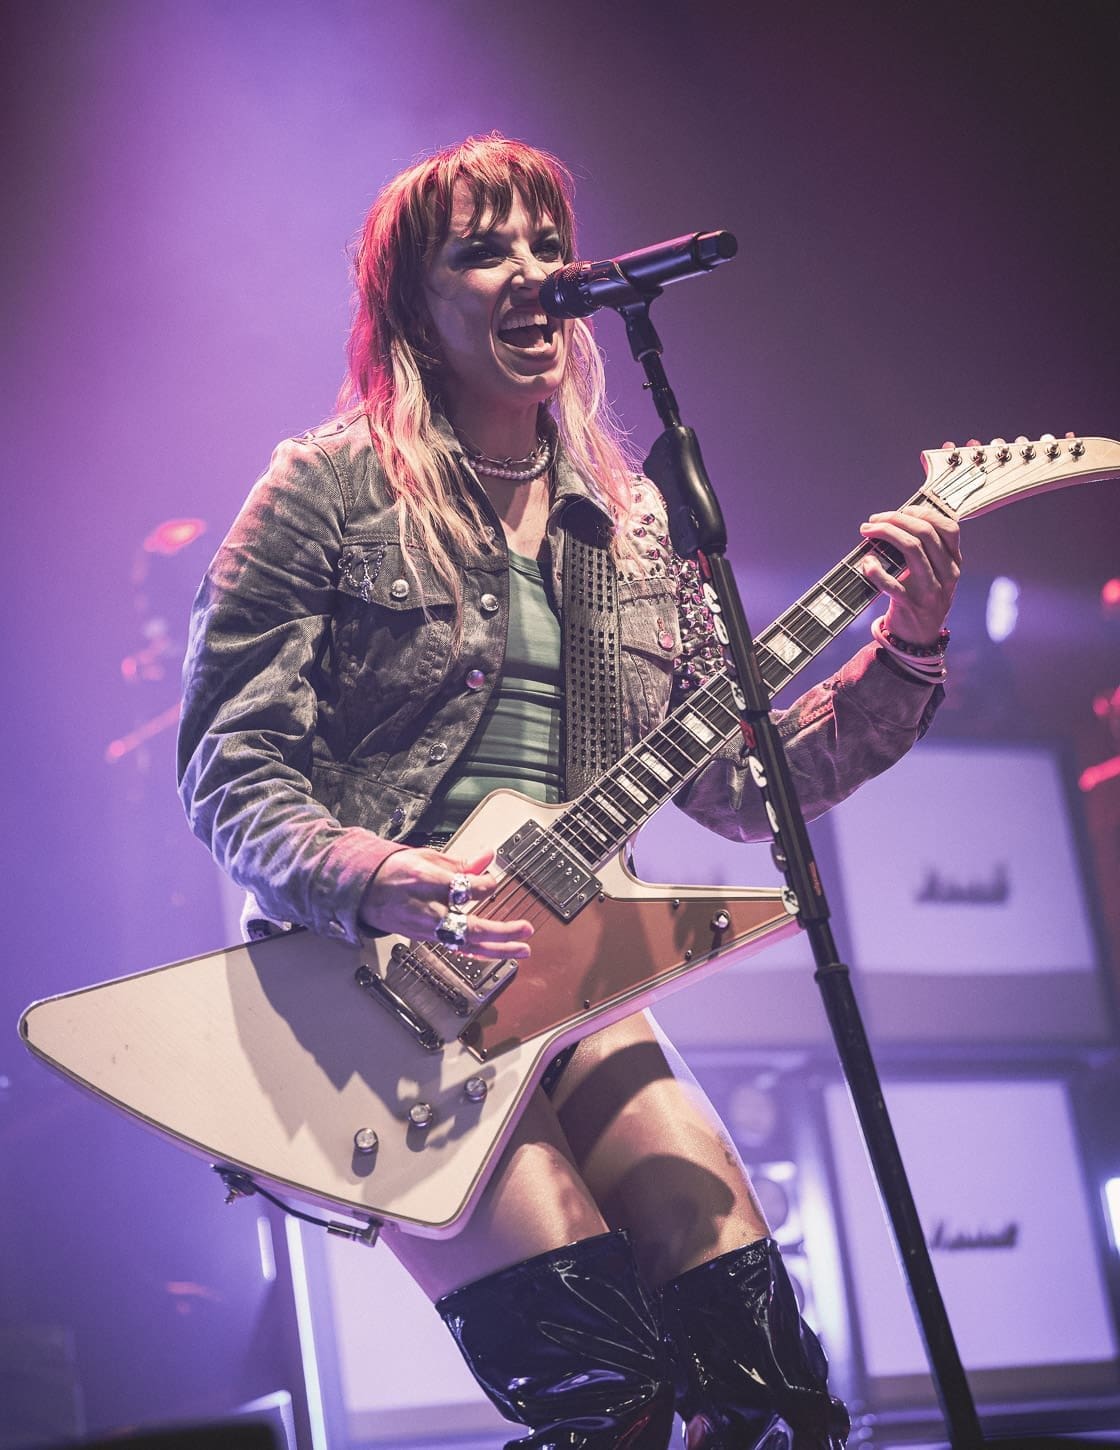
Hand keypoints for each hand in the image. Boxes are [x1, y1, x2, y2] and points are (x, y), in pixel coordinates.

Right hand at [358, 847, 533, 959]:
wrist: (365, 892)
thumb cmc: (395, 871)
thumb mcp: (426, 857)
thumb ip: (460, 862)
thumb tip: (488, 857)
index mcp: (425, 881)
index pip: (462, 888)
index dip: (484, 885)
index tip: (493, 881)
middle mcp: (427, 909)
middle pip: (468, 927)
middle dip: (501, 931)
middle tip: (526, 928)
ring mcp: (427, 929)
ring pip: (466, 944)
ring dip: (497, 949)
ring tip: (522, 949)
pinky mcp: (427, 939)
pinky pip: (457, 948)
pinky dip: (479, 952)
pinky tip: (498, 953)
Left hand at [859, 502, 961, 643]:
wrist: (918, 640)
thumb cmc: (921, 599)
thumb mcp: (935, 575)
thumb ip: (926, 551)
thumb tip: (895, 521)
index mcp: (954, 563)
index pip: (949, 528)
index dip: (924, 513)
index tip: (902, 510)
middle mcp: (947, 574)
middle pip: (925, 533)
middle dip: (896, 519)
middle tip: (874, 520)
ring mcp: (930, 590)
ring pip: (912, 549)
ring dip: (885, 533)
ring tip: (866, 530)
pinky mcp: (910, 605)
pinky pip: (892, 583)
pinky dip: (876, 570)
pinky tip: (866, 562)